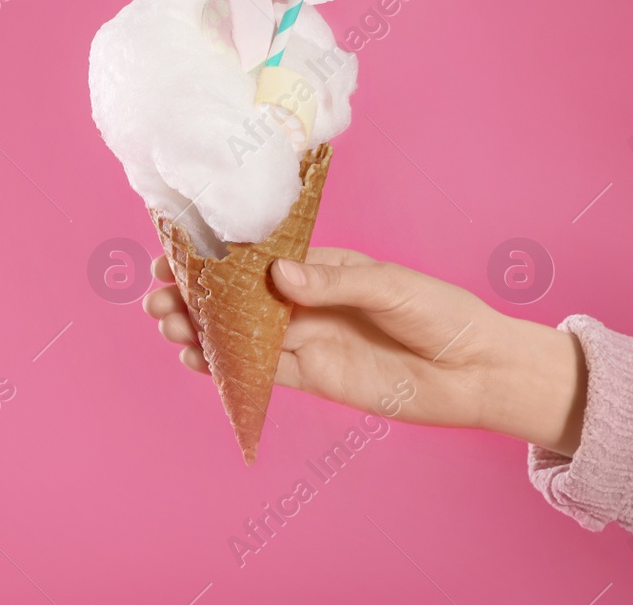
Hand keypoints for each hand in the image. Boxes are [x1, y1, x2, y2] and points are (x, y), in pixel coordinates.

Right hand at [143, 247, 587, 454]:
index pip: (254, 257)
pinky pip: (260, 371)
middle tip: (155, 299)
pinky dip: (226, 367)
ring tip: (166, 327)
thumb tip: (279, 275)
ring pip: (238, 334)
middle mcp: (303, 301)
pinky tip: (195, 360)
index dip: (212, 255)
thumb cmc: (441, 314)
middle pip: (234, 297)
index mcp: (319, 266)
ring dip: (200, 330)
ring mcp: (305, 340)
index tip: (173, 253)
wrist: (477, 372)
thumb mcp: (391, 287)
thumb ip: (333, 282)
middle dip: (192, 295)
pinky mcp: (313, 377)